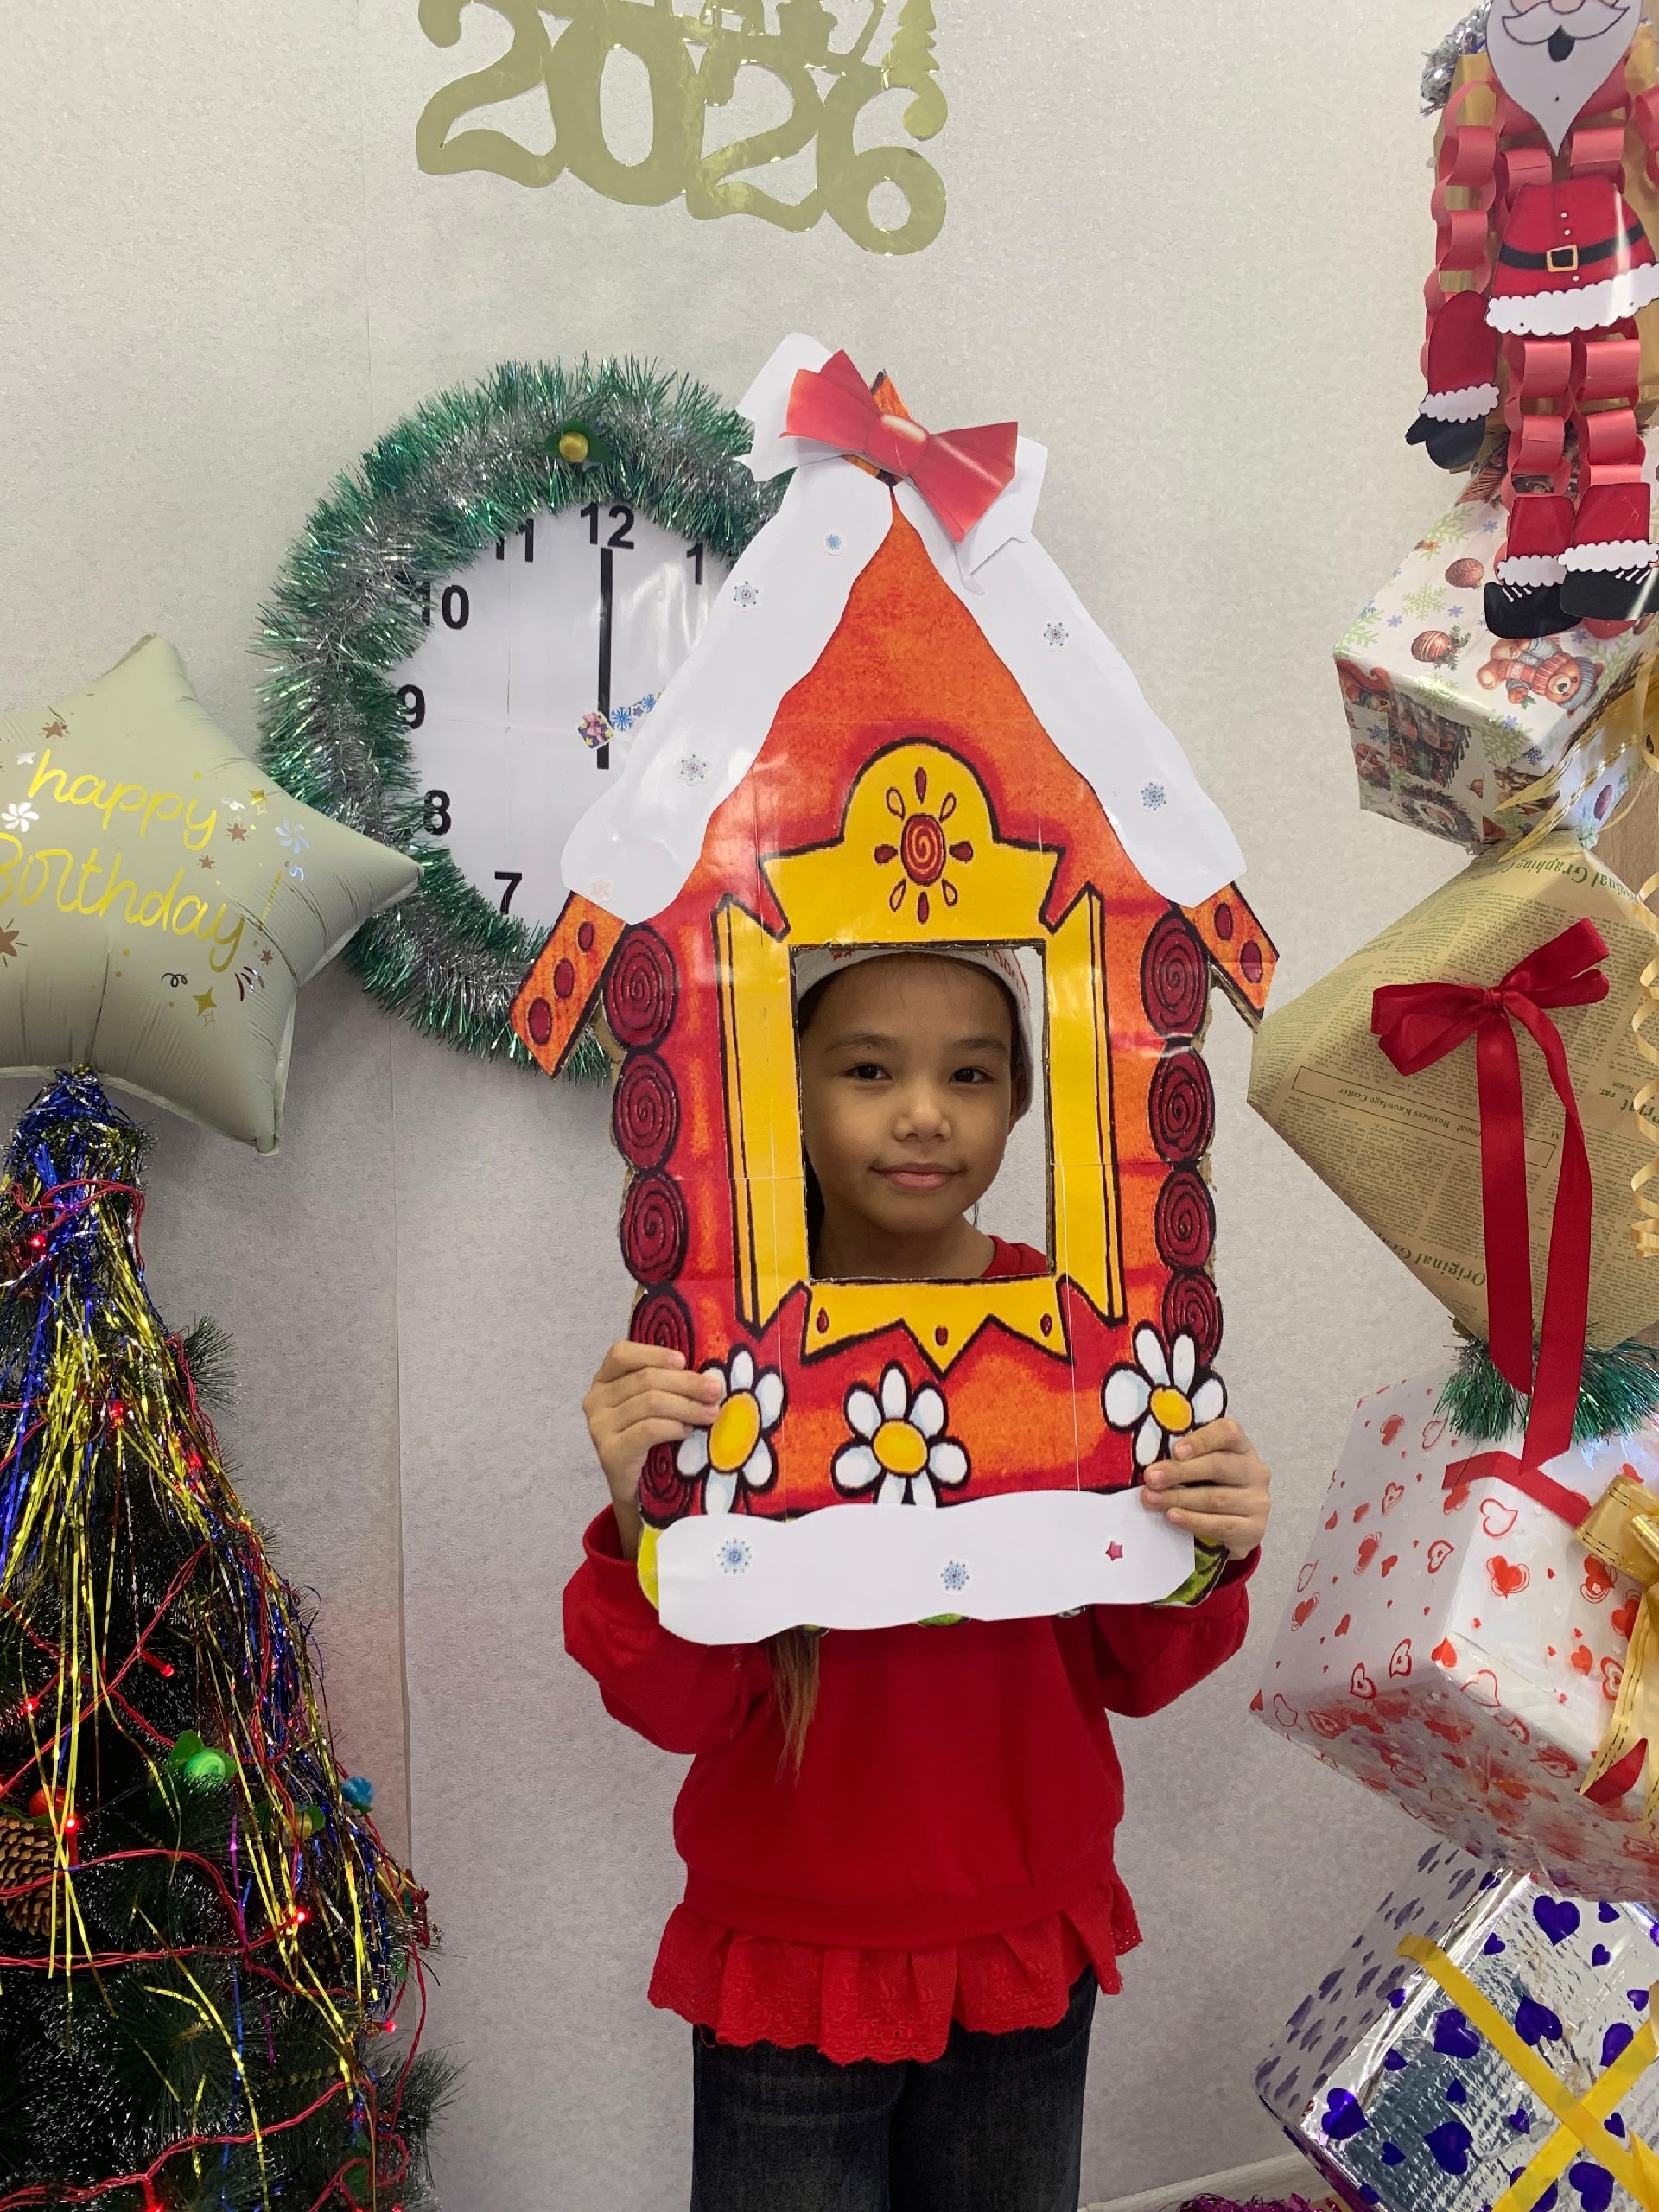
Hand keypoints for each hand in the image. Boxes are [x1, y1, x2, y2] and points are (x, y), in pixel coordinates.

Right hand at [583, 1342, 721, 1560]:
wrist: (637, 1490)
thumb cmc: (651, 1440)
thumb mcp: (654, 1405)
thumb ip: (667, 1384)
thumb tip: (708, 1374)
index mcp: (604, 1380)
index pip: (621, 1353)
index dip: (654, 1353)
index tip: (684, 1360)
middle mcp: (595, 1400)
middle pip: (645, 1379)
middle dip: (687, 1383)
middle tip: (715, 1391)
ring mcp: (599, 1427)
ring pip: (650, 1402)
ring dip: (687, 1407)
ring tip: (710, 1414)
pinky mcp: (610, 1452)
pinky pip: (648, 1430)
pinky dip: (673, 1427)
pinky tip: (687, 1432)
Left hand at [1139, 1417, 1269, 1559]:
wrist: (1231, 1529)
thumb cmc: (1209, 1488)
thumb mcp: (1199, 1468)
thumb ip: (1183, 1460)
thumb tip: (1150, 1466)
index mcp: (1241, 1447)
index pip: (1228, 1432)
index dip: (1202, 1440)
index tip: (1176, 1451)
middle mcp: (1255, 1471)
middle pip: (1218, 1466)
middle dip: (1180, 1472)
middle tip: (1151, 1478)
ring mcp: (1257, 1501)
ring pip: (1216, 1498)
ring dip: (1179, 1498)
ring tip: (1152, 1499)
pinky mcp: (1254, 1529)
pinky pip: (1221, 1525)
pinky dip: (1194, 1521)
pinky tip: (1173, 1517)